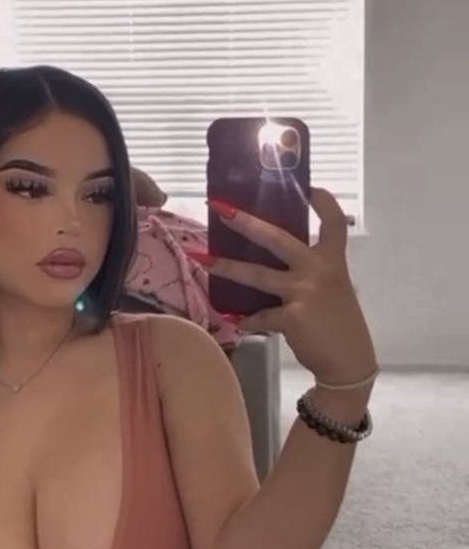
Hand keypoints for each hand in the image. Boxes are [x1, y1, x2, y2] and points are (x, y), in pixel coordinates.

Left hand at [206, 188, 376, 385]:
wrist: (347, 362)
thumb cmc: (339, 323)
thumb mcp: (334, 289)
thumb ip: (311, 272)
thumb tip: (274, 262)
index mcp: (334, 260)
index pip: (334, 222)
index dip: (322, 201)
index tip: (308, 186)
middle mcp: (319, 270)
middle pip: (277, 238)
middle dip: (245, 222)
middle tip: (220, 208)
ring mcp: (304, 291)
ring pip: (257, 275)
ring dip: (226, 267)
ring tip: (201, 259)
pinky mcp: (291, 316)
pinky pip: (259, 315)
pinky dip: (248, 319)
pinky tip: (238, 321)